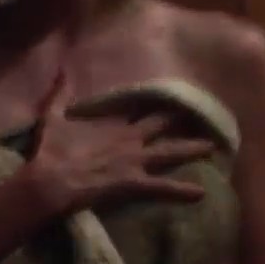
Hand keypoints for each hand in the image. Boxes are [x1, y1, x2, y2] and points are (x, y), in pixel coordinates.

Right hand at [18, 73, 215, 216]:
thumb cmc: (51, 150)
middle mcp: (130, 139)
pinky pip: (163, 188)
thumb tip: (61, 69)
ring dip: (193, 149)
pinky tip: (202, 194)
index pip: (140, 109)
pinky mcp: (134, 183)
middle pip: (163, 126)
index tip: (174, 98)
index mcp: (113, 124)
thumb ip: (60, 93)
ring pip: (171, 152)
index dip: (157, 104)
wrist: (50, 180)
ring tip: (214, 147)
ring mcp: (135, 161)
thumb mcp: (53, 116)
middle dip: (182, 120)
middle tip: (204, 115)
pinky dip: (182, 191)